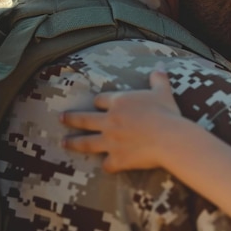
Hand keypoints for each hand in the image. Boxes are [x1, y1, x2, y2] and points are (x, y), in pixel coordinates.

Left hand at [61, 70, 181, 172]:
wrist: (169, 138)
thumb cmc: (166, 113)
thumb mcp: (163, 91)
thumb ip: (158, 78)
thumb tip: (161, 64)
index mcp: (119, 102)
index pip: (100, 100)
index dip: (99, 102)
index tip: (97, 103)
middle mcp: (109, 121)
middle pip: (84, 119)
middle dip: (71, 118)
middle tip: (61, 118)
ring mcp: (110, 141)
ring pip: (86, 142)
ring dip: (73, 142)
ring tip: (64, 142)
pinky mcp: (117, 159)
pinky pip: (107, 164)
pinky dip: (108, 165)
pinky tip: (108, 165)